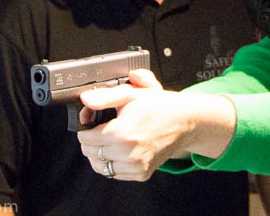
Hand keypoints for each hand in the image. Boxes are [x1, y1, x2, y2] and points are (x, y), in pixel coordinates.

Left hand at [78, 69, 192, 180]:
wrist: (184, 121)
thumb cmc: (159, 105)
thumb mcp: (132, 94)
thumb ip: (105, 97)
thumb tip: (85, 100)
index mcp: (122, 133)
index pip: (85, 138)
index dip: (85, 126)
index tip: (91, 119)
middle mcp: (128, 154)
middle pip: (91, 153)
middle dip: (90, 140)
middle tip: (99, 128)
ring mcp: (136, 166)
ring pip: (100, 167)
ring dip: (98, 154)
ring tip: (106, 140)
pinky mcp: (141, 174)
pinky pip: (114, 174)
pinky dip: (112, 163)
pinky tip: (119, 149)